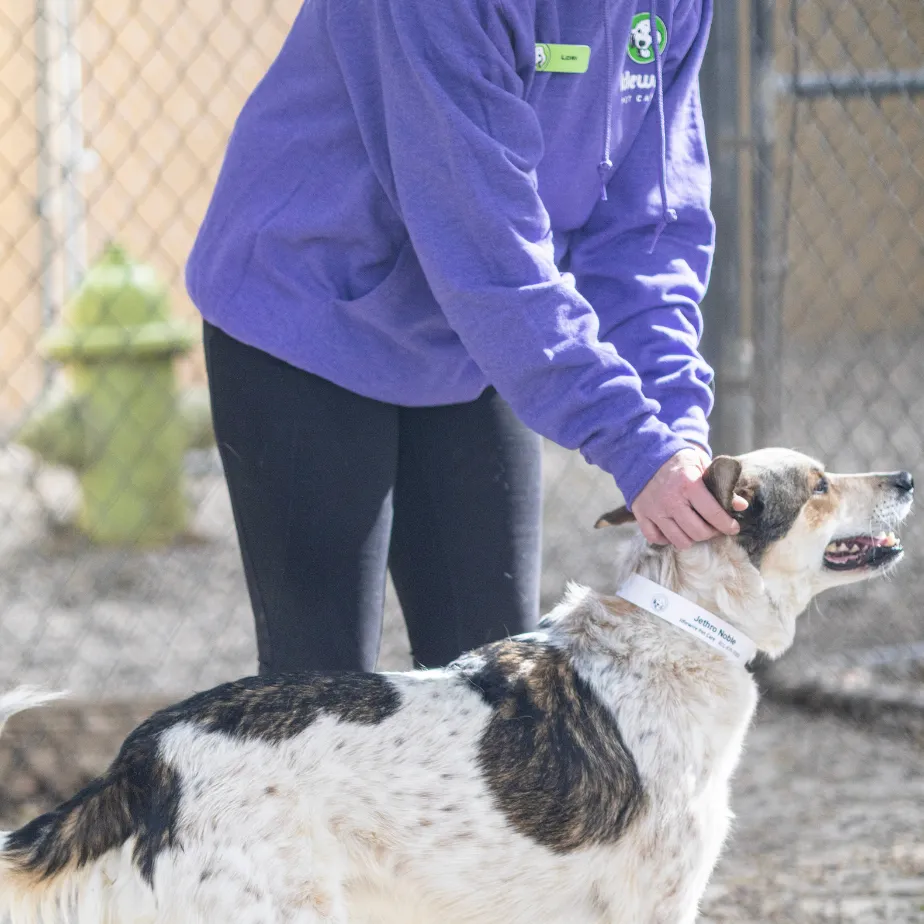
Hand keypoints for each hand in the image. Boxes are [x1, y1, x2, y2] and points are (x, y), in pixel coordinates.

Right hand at [631, 448, 745, 549]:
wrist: (646, 454)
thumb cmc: (679, 461)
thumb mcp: (702, 466)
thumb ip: (721, 486)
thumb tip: (741, 506)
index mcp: (689, 484)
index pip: (713, 514)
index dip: (727, 525)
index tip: (733, 528)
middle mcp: (670, 500)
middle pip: (697, 532)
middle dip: (711, 533)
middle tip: (714, 527)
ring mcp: (654, 509)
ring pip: (678, 540)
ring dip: (691, 538)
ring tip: (695, 529)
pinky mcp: (641, 514)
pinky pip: (655, 538)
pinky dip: (666, 538)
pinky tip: (674, 530)